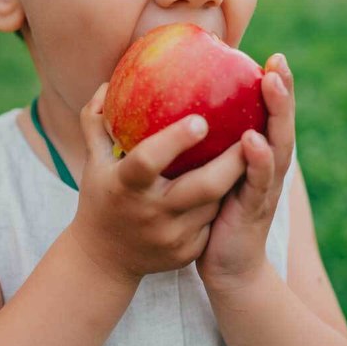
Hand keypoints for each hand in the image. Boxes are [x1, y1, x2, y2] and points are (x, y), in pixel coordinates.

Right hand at [68, 83, 249, 284]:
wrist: (103, 260)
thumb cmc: (101, 198)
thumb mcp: (93, 162)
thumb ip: (96, 122)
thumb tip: (108, 85)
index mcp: (124, 186)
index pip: (148, 160)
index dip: (175, 140)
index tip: (202, 119)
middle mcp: (150, 213)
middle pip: (202, 187)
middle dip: (232, 160)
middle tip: (253, 131)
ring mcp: (172, 237)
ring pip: (215, 202)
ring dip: (233, 178)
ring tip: (252, 149)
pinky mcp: (187, 252)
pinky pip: (213, 220)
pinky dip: (224, 200)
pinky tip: (237, 181)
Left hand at [197, 53, 294, 290]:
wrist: (226, 268)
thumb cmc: (212, 215)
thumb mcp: (212, 173)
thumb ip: (208, 144)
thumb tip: (180, 106)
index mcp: (259, 157)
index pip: (270, 115)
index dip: (275, 86)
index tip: (272, 55)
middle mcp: (269, 168)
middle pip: (281, 123)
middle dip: (282, 92)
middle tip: (278, 61)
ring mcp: (265, 188)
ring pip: (277, 147)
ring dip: (276, 115)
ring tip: (271, 84)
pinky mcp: (255, 210)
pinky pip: (257, 182)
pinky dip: (258, 160)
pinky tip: (252, 141)